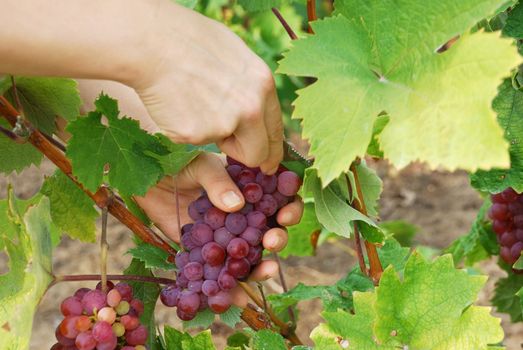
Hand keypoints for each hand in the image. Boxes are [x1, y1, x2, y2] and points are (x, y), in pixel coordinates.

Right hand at [0, 0, 282, 173]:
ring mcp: (225, 123)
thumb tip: (256, 109)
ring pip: (225, 149)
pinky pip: (195, 142)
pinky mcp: (197, 135)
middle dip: (246, 155)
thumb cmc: (188, 40)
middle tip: (229, 148)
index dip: (271, 150)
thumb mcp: (235, 57)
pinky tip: (178, 106)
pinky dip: (187, 131)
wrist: (152, 42)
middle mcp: (251, 107)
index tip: (268, 164)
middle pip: (258, 152)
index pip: (276, 130)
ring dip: (214, 138)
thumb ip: (250, 87)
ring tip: (194, 104)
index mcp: (263, 85)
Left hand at [76, 80, 303, 306]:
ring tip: (266, 270)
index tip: (287, 213)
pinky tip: (238, 298)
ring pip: (250, 254)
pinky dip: (230, 287)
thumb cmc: (173, 160)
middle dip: (278, 237)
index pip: (278, 197)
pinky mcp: (203, 251)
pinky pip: (219, 271)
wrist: (141, 175)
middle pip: (270, 228)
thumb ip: (217, 181)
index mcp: (247, 187)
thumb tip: (236, 205)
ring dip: (262, 265)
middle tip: (273, 240)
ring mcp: (223, 234)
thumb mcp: (198, 165)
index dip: (289, 206)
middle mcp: (240, 213)